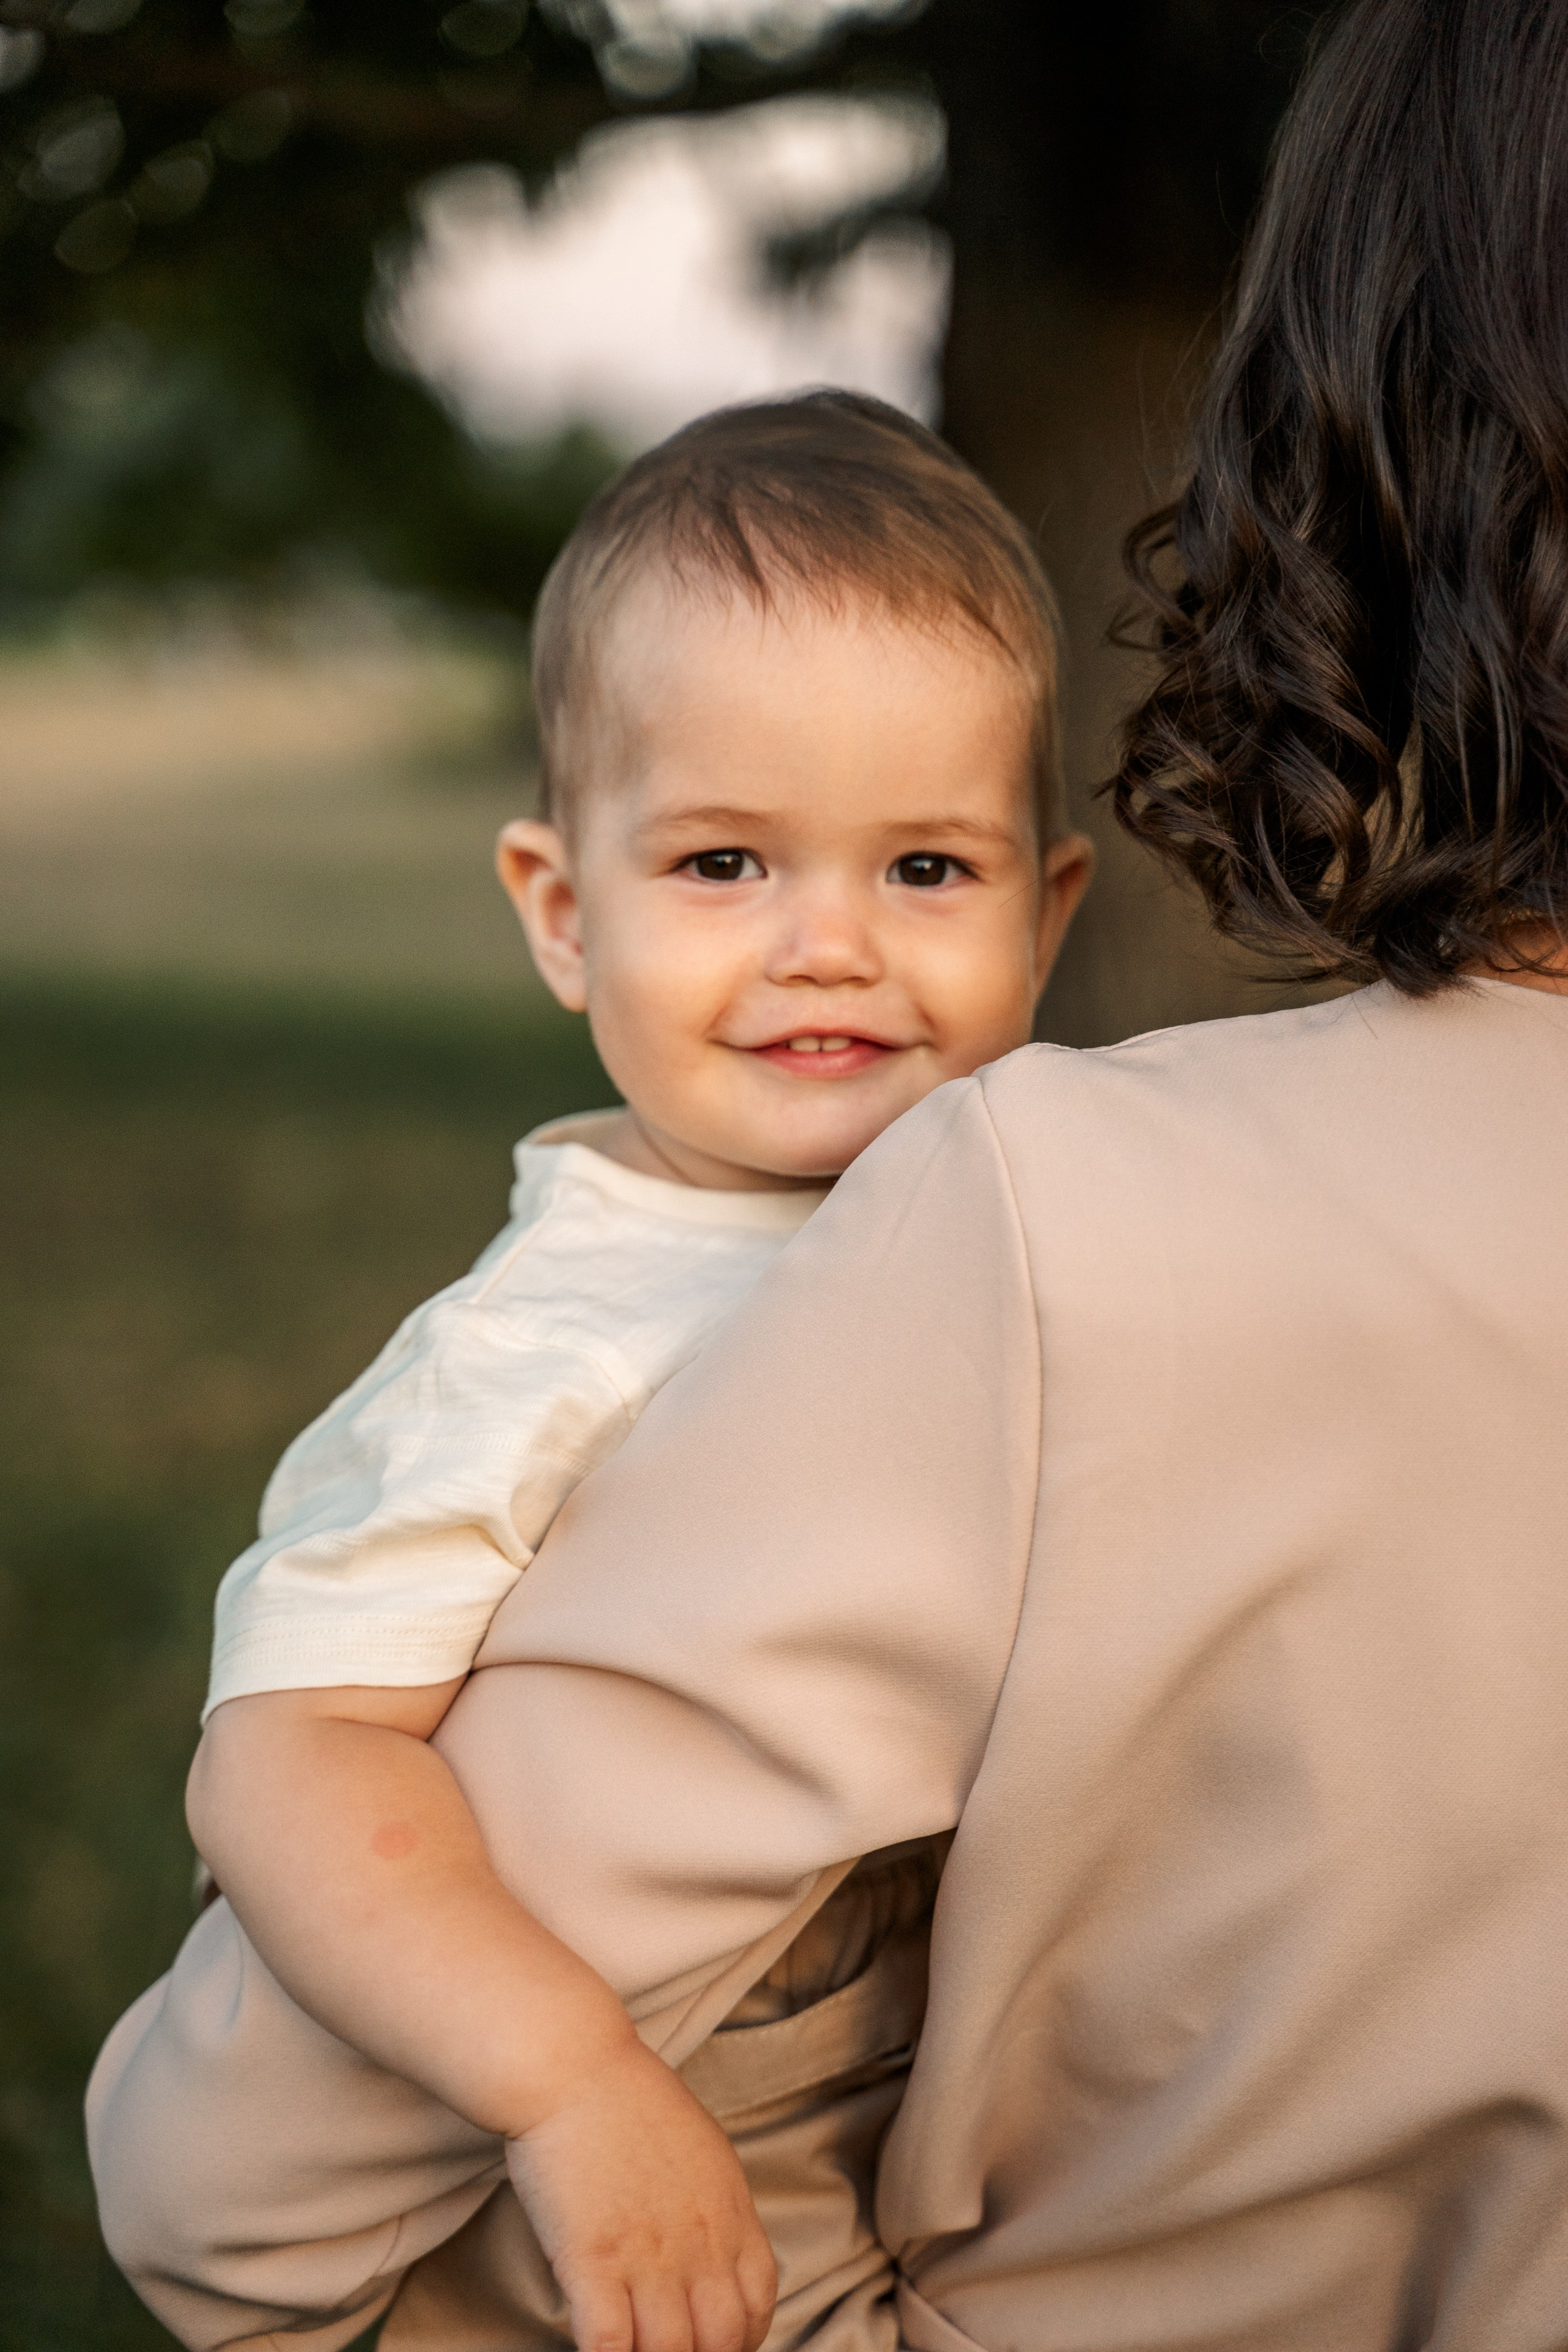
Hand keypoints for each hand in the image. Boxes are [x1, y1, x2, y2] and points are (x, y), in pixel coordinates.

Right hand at [505, 2032, 776, 2351]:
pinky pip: (611, 2346)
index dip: (744, 2337)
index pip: (759, 2301)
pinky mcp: (594, 2261)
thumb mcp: (700, 2146)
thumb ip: (712, 2204)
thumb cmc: (627, 2099)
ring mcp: (647, 2254)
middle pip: (721, 2339)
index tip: (718, 2344)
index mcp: (728, 2208)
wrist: (575, 2067)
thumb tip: (711, 2251)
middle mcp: (698, 2239)